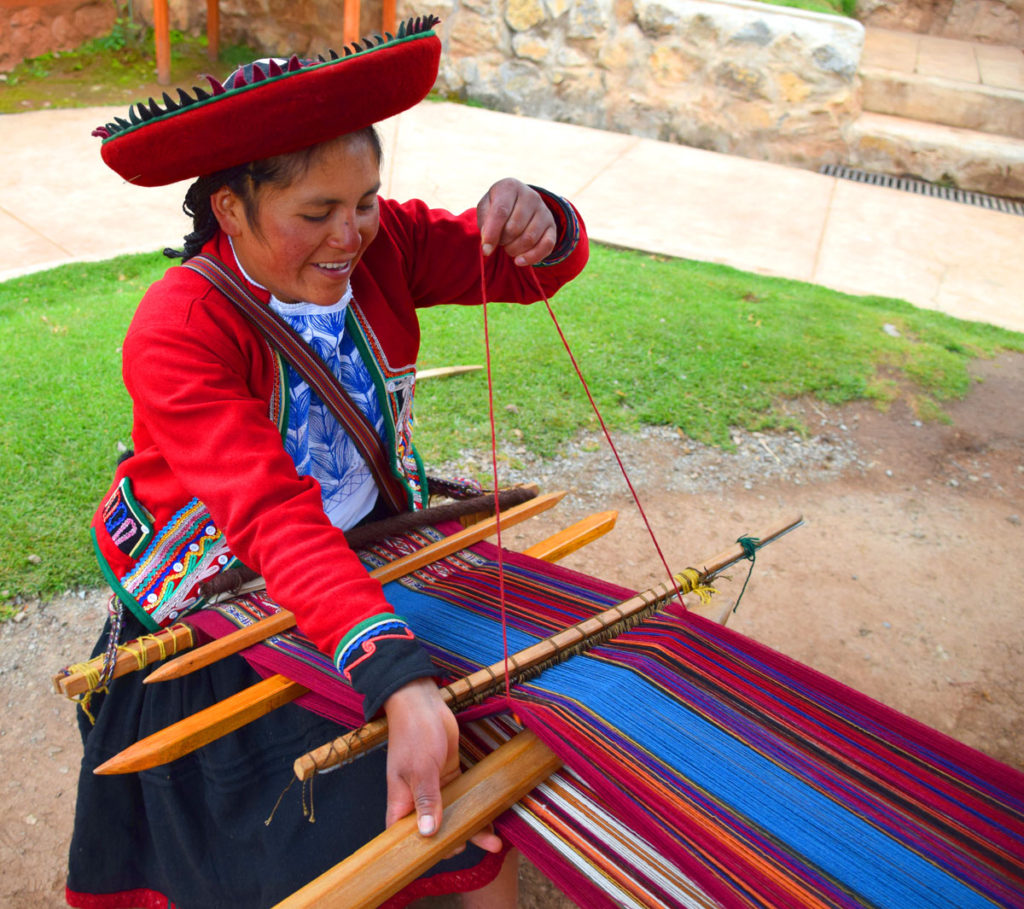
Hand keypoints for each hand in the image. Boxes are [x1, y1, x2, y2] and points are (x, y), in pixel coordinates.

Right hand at [383, 678, 502, 853]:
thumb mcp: (421, 769)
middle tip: (480, 847)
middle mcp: (416, 798)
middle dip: (456, 842)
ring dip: (472, 826)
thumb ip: (426, 800)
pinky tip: (491, 816)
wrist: (422, 702)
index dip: (421, 852)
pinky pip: (462, 797)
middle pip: (435, 830)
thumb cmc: (414, 734)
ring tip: (495, 842)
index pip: (405, 837)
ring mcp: (434, 787)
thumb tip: (427, 833)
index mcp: (401, 801)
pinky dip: (474, 806)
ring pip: (452, 815)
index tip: (444, 858)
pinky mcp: (448, 774)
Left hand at [477, 179, 556, 265]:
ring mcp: (544, 210)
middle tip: (499, 240)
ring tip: (508, 246)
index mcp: (510, 187)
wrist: (519, 202)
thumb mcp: (486, 209)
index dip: (492, 233)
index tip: (486, 250)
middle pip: (514, 228)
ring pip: (529, 239)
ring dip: (514, 250)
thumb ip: (484, 225)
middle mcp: (530, 196)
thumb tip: (488, 249)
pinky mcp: (552, 226)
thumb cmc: (498, 207)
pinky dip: (531, 258)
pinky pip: (546, 246)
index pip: (501, 212)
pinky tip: (519, 261)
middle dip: (503, 241)